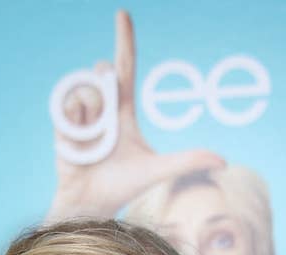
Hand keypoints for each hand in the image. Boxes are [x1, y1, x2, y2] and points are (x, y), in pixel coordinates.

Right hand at [47, 10, 222, 220]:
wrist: (93, 204)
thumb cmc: (124, 188)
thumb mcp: (158, 170)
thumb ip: (188, 161)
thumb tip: (223, 161)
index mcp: (124, 109)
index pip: (125, 67)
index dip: (125, 40)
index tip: (122, 14)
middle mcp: (102, 106)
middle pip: (102, 71)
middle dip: (105, 85)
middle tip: (108, 122)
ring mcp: (80, 114)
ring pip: (86, 90)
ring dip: (92, 119)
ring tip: (92, 142)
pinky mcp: (62, 123)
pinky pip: (69, 107)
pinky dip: (75, 126)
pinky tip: (77, 144)